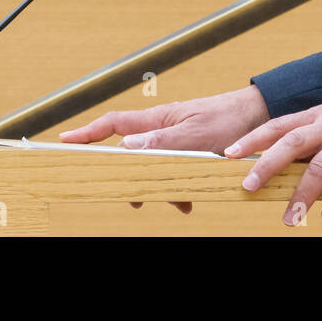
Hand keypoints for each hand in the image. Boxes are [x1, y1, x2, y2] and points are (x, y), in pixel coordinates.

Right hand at [61, 86, 270, 213]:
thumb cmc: (226, 119)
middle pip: (128, 152)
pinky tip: (189, 201)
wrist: (257, 117)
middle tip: (131, 197)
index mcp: (156, 119)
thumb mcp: (195, 134)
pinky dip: (178, 187)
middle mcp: (159, 127)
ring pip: (152, 166)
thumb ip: (161, 142)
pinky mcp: (187, 149)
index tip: (64, 141)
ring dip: (161, 186)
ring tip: (180, 203)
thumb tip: (126, 149)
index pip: (113, 124)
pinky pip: (172, 171)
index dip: (87, 132)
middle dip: (128, 176)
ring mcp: (172, 138)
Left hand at [223, 104, 321, 224]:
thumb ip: (309, 143)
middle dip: (267, 166)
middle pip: (292, 142)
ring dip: (301, 195)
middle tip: (249, 187)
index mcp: (316, 116)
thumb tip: (276, 167)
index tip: (229, 153)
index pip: (278, 125)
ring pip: (318, 167)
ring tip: (290, 217)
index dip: (253, 138)